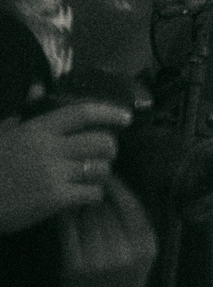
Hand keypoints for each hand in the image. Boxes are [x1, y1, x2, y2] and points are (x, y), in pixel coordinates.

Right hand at [0, 100, 131, 233]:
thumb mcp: (2, 133)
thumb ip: (24, 112)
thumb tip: (37, 87)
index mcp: (36, 129)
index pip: (82, 113)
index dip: (110, 113)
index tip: (127, 118)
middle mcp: (49, 148)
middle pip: (102, 142)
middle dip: (109, 150)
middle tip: (103, 156)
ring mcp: (54, 174)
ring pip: (101, 168)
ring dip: (101, 174)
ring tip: (89, 177)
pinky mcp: (56, 198)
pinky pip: (93, 193)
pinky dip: (92, 195)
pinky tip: (82, 197)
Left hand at [58, 173, 158, 286]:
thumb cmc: (128, 272)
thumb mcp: (144, 249)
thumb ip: (136, 221)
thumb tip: (115, 184)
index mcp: (145, 247)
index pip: (130, 206)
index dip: (117, 187)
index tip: (108, 174)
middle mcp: (124, 254)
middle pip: (106, 210)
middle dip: (97, 194)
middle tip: (89, 180)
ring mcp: (98, 262)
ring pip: (87, 219)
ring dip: (81, 203)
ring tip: (79, 194)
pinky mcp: (75, 268)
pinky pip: (69, 232)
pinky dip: (67, 217)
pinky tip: (67, 209)